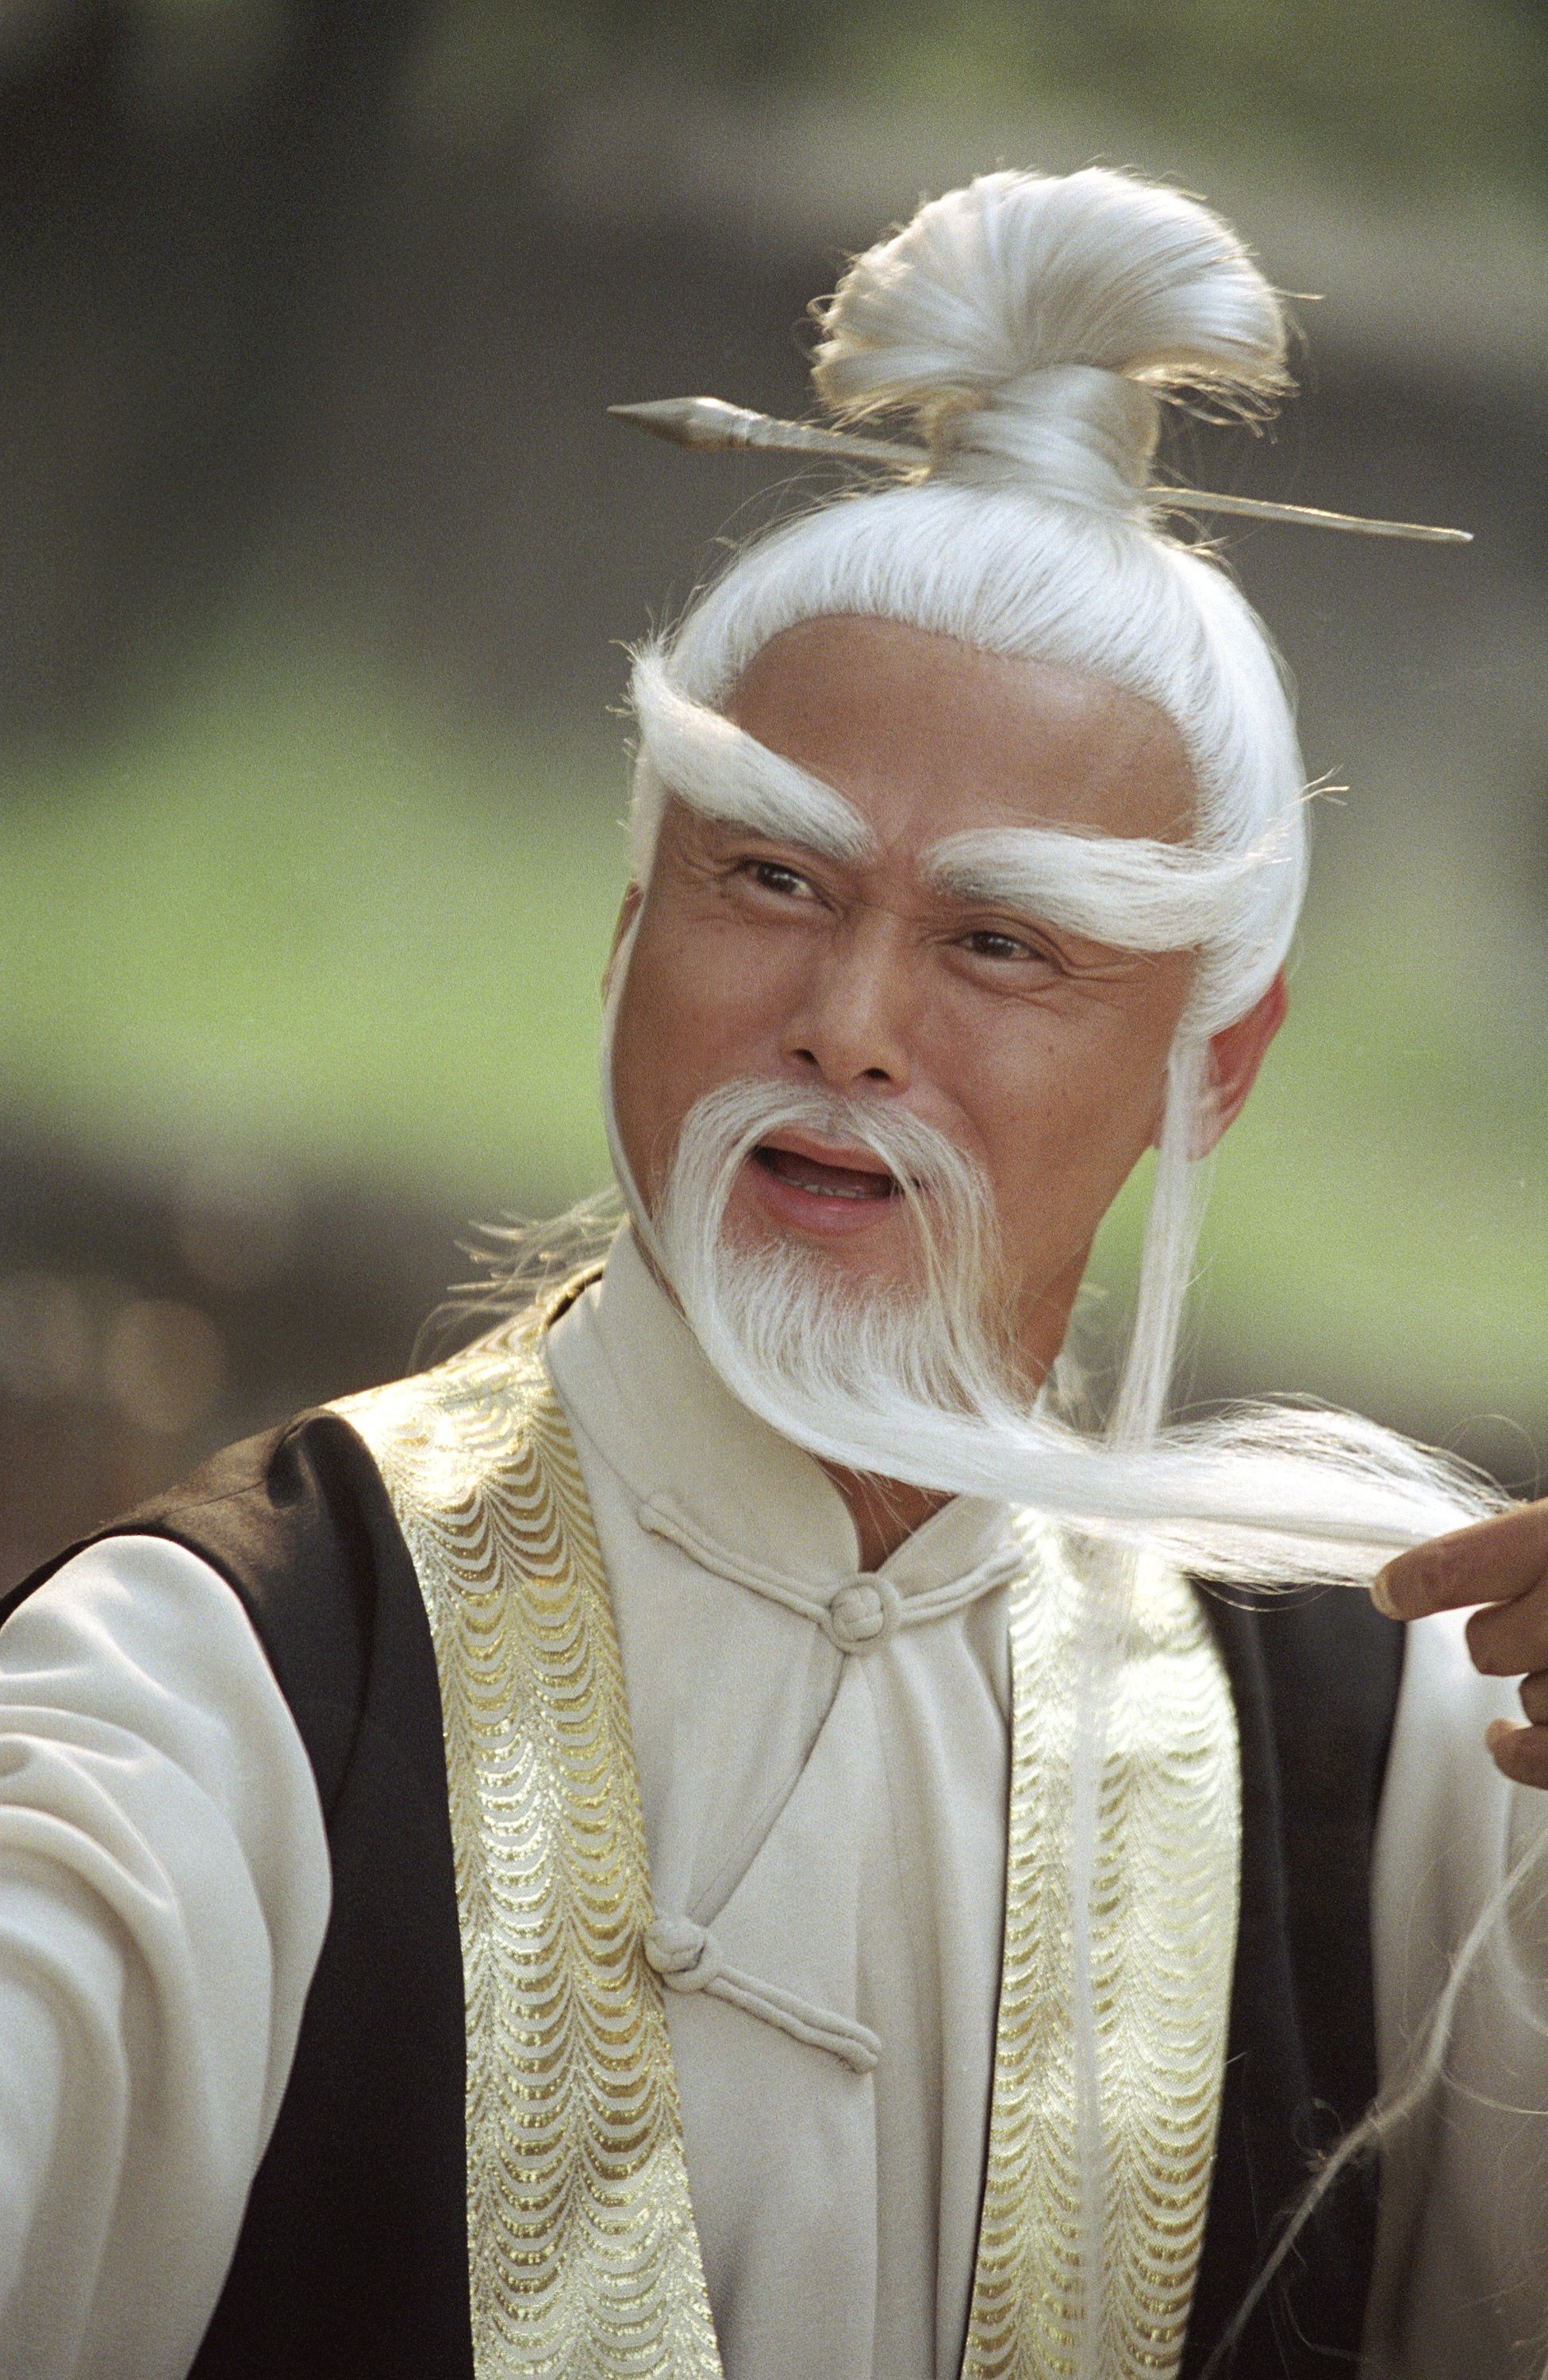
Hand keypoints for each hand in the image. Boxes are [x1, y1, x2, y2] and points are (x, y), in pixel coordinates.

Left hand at [1374, 1502, 1547, 1786]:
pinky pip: (1541, 1759)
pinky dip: (1520, 1754)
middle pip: (1485, 1646)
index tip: (1393, 1591)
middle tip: (1542, 1618)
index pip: (1453, 1569)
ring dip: (1545, 1685)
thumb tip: (1458, 1564)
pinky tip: (1507, 1737)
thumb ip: (1531, 1542)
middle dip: (1502, 1636)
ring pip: (1528, 1698)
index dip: (1410, 1586)